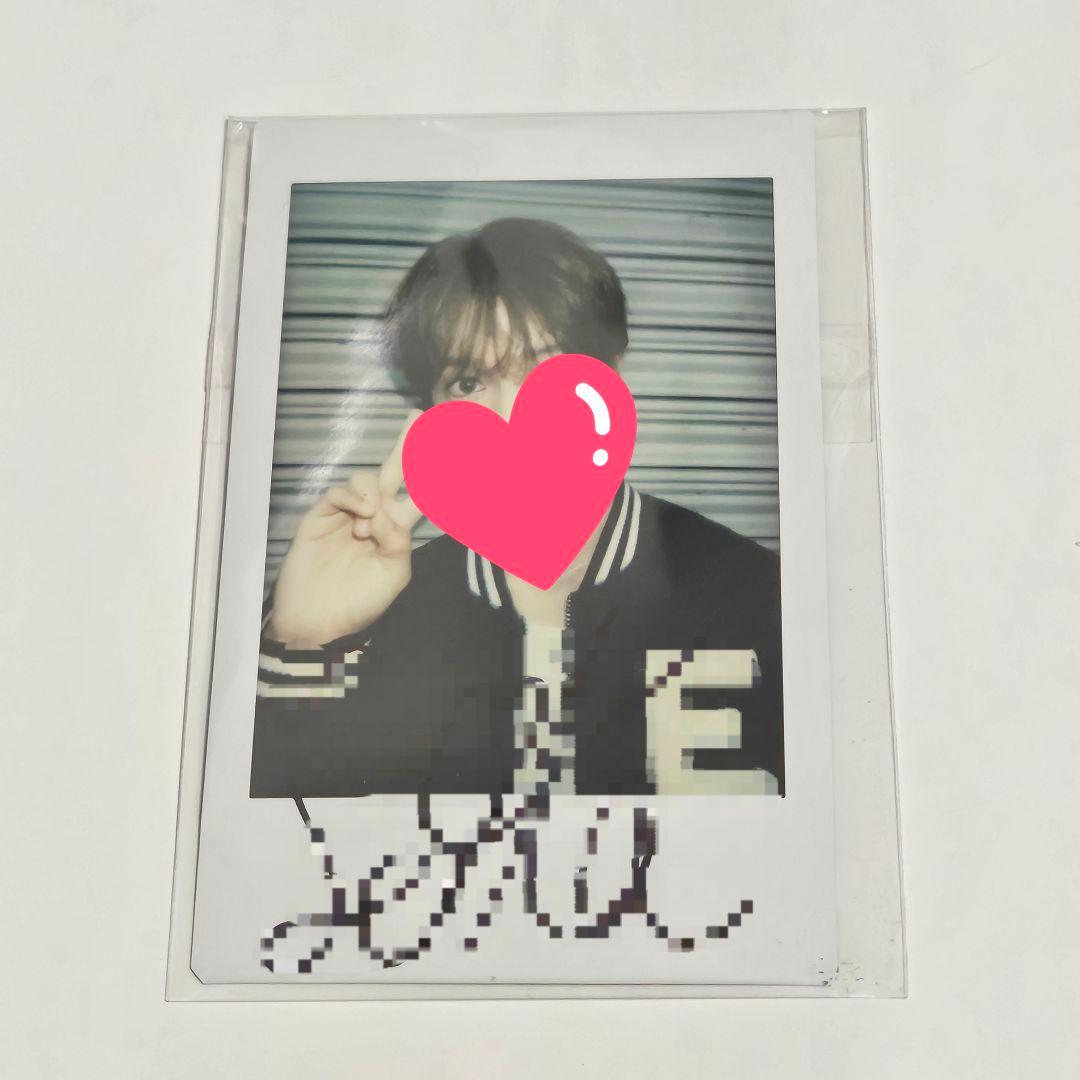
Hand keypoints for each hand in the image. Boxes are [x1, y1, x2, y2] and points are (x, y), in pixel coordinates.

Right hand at [267, 410, 423, 647]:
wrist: (317, 618)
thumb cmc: (359, 602)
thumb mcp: (393, 575)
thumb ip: (400, 542)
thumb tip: (387, 511)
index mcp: (397, 530)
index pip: (420, 494)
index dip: (434, 473)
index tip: (453, 447)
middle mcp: (376, 515)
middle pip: (394, 471)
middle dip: (406, 443)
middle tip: (417, 415)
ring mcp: (348, 513)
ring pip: (368, 479)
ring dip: (374, 494)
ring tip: (368, 529)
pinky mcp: (322, 514)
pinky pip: (341, 492)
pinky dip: (353, 497)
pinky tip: (359, 517)